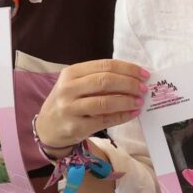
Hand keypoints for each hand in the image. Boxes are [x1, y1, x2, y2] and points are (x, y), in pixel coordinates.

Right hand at [34, 60, 149, 150]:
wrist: (47, 126)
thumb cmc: (69, 101)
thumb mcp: (77, 84)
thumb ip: (99, 78)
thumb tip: (134, 77)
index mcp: (71, 73)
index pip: (105, 66)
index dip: (128, 69)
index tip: (144, 74)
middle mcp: (68, 89)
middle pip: (106, 81)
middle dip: (129, 84)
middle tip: (144, 88)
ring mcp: (70, 108)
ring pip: (105, 102)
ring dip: (127, 100)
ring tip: (140, 101)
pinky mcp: (76, 127)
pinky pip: (105, 120)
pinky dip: (122, 116)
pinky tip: (133, 113)